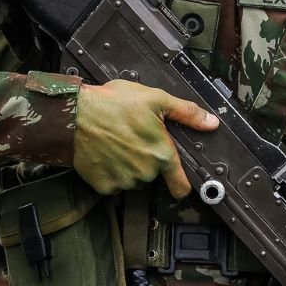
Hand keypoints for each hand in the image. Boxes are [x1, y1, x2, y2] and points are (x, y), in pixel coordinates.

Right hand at [72, 80, 218, 196]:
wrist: (74, 115)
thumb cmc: (113, 104)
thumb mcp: (155, 99)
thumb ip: (186, 113)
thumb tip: (210, 122)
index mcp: (161, 154)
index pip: (181, 186)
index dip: (183, 185)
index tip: (180, 181)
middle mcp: (145, 172)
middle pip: (153, 176)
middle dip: (148, 162)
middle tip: (135, 140)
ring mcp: (123, 181)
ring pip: (133, 180)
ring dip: (129, 167)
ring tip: (118, 143)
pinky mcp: (103, 186)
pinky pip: (113, 184)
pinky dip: (111, 172)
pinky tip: (106, 153)